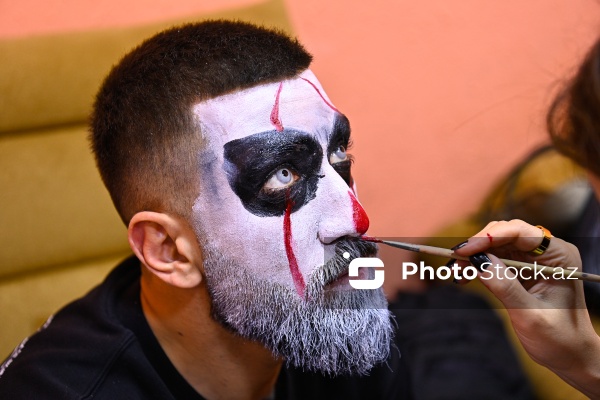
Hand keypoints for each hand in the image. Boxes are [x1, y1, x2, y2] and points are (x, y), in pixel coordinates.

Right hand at [454, 219, 599, 397]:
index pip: (520, 232)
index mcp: (559, 256)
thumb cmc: (560, 338)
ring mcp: (533, 260)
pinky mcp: (521, 270)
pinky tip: (464, 276)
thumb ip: (506, 287)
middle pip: (505, 234)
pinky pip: (494, 259)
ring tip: (456, 270)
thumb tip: (479, 262)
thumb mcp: (531, 315)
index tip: (465, 251)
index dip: (489, 237)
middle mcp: (547, 252)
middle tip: (455, 262)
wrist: (569, 355)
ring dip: (474, 256)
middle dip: (478, 245)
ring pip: (496, 245)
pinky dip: (478, 265)